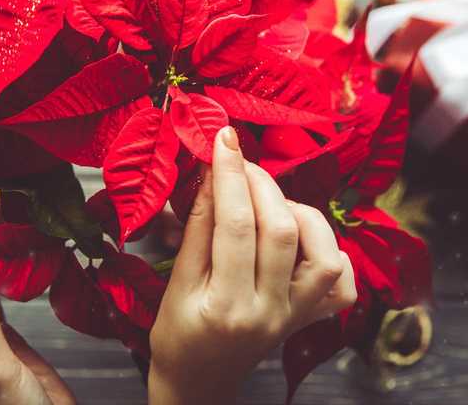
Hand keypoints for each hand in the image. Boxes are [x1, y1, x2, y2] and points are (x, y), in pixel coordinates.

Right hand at [148, 126, 356, 404]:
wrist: (200, 379)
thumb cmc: (178, 333)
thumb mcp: (176, 280)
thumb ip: (197, 226)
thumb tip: (213, 173)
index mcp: (227, 306)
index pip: (234, 225)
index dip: (230, 174)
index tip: (223, 138)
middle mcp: (271, 312)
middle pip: (281, 230)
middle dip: (259, 182)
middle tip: (238, 159)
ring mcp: (297, 316)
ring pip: (323, 251)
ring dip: (295, 209)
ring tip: (264, 201)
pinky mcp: (310, 316)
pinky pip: (341, 280)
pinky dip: (326, 246)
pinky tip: (298, 235)